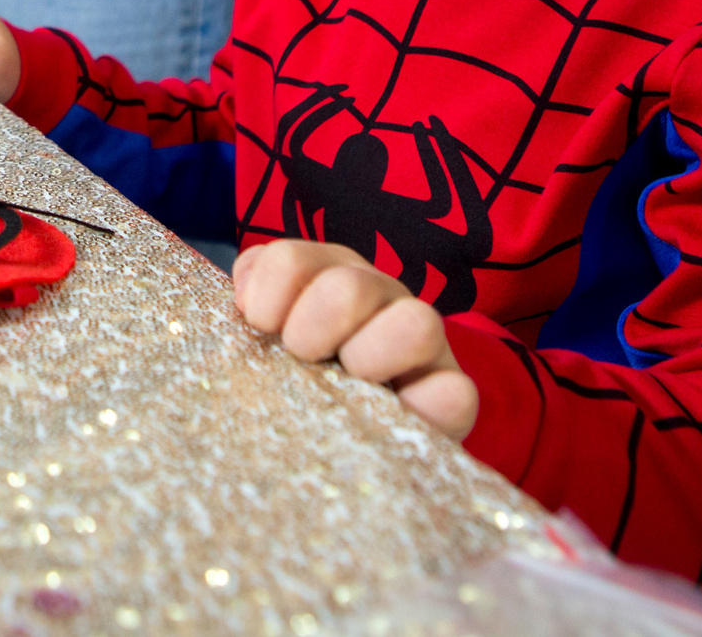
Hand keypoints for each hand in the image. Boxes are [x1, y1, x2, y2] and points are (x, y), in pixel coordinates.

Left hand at [232, 241, 477, 440]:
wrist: (348, 440)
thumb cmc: (300, 381)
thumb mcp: (266, 338)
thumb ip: (253, 303)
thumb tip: (246, 302)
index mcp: (326, 275)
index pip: (289, 261)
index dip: (266, 295)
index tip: (258, 327)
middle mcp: (378, 297)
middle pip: (349, 287)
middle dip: (312, 329)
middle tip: (301, 359)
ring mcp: (424, 344)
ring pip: (417, 323)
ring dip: (368, 359)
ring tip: (346, 387)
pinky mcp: (453, 396)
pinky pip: (455, 394)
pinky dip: (424, 407)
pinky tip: (392, 418)